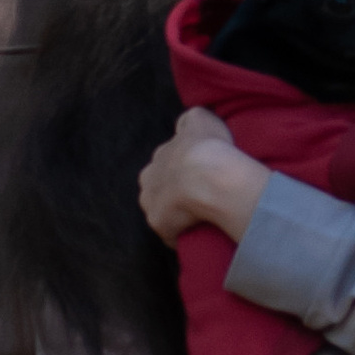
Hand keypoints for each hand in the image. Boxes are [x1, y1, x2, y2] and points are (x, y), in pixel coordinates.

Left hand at [139, 107, 268, 246]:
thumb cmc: (206, 146)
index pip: (164, 166)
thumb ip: (190, 120)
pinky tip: (198, 234)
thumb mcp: (200, 119)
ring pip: (161, 213)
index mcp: (158, 158)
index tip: (196, 176)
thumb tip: (187, 124)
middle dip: (172, 194)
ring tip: (198, 218)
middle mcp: (148, 180)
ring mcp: (151, 205)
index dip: (180, 172)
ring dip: (175, 216)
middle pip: (157, 190)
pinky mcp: (159, 225)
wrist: (206, 175)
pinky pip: (171, 234)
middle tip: (197, 198)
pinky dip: (182, 235)